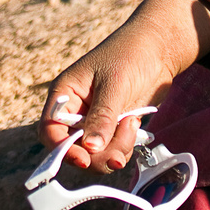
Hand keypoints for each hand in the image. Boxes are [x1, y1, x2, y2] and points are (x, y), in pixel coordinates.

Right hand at [37, 0, 209, 173]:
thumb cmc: (130, 55)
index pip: (50, 130)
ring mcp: (94, 121)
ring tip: (132, 125)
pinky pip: (111, 151)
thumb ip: (102, 117)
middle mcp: (75, 111)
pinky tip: (135, 124)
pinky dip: (124, 146)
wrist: (158, 49)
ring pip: (94, 154)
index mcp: (65, 94)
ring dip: (115, 150)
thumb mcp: (114, 85)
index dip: (62, 149)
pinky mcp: (111, 127)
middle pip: (73, 149)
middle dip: (97, 155)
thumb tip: (90, 148)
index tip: (84, 160)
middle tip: (118, 153)